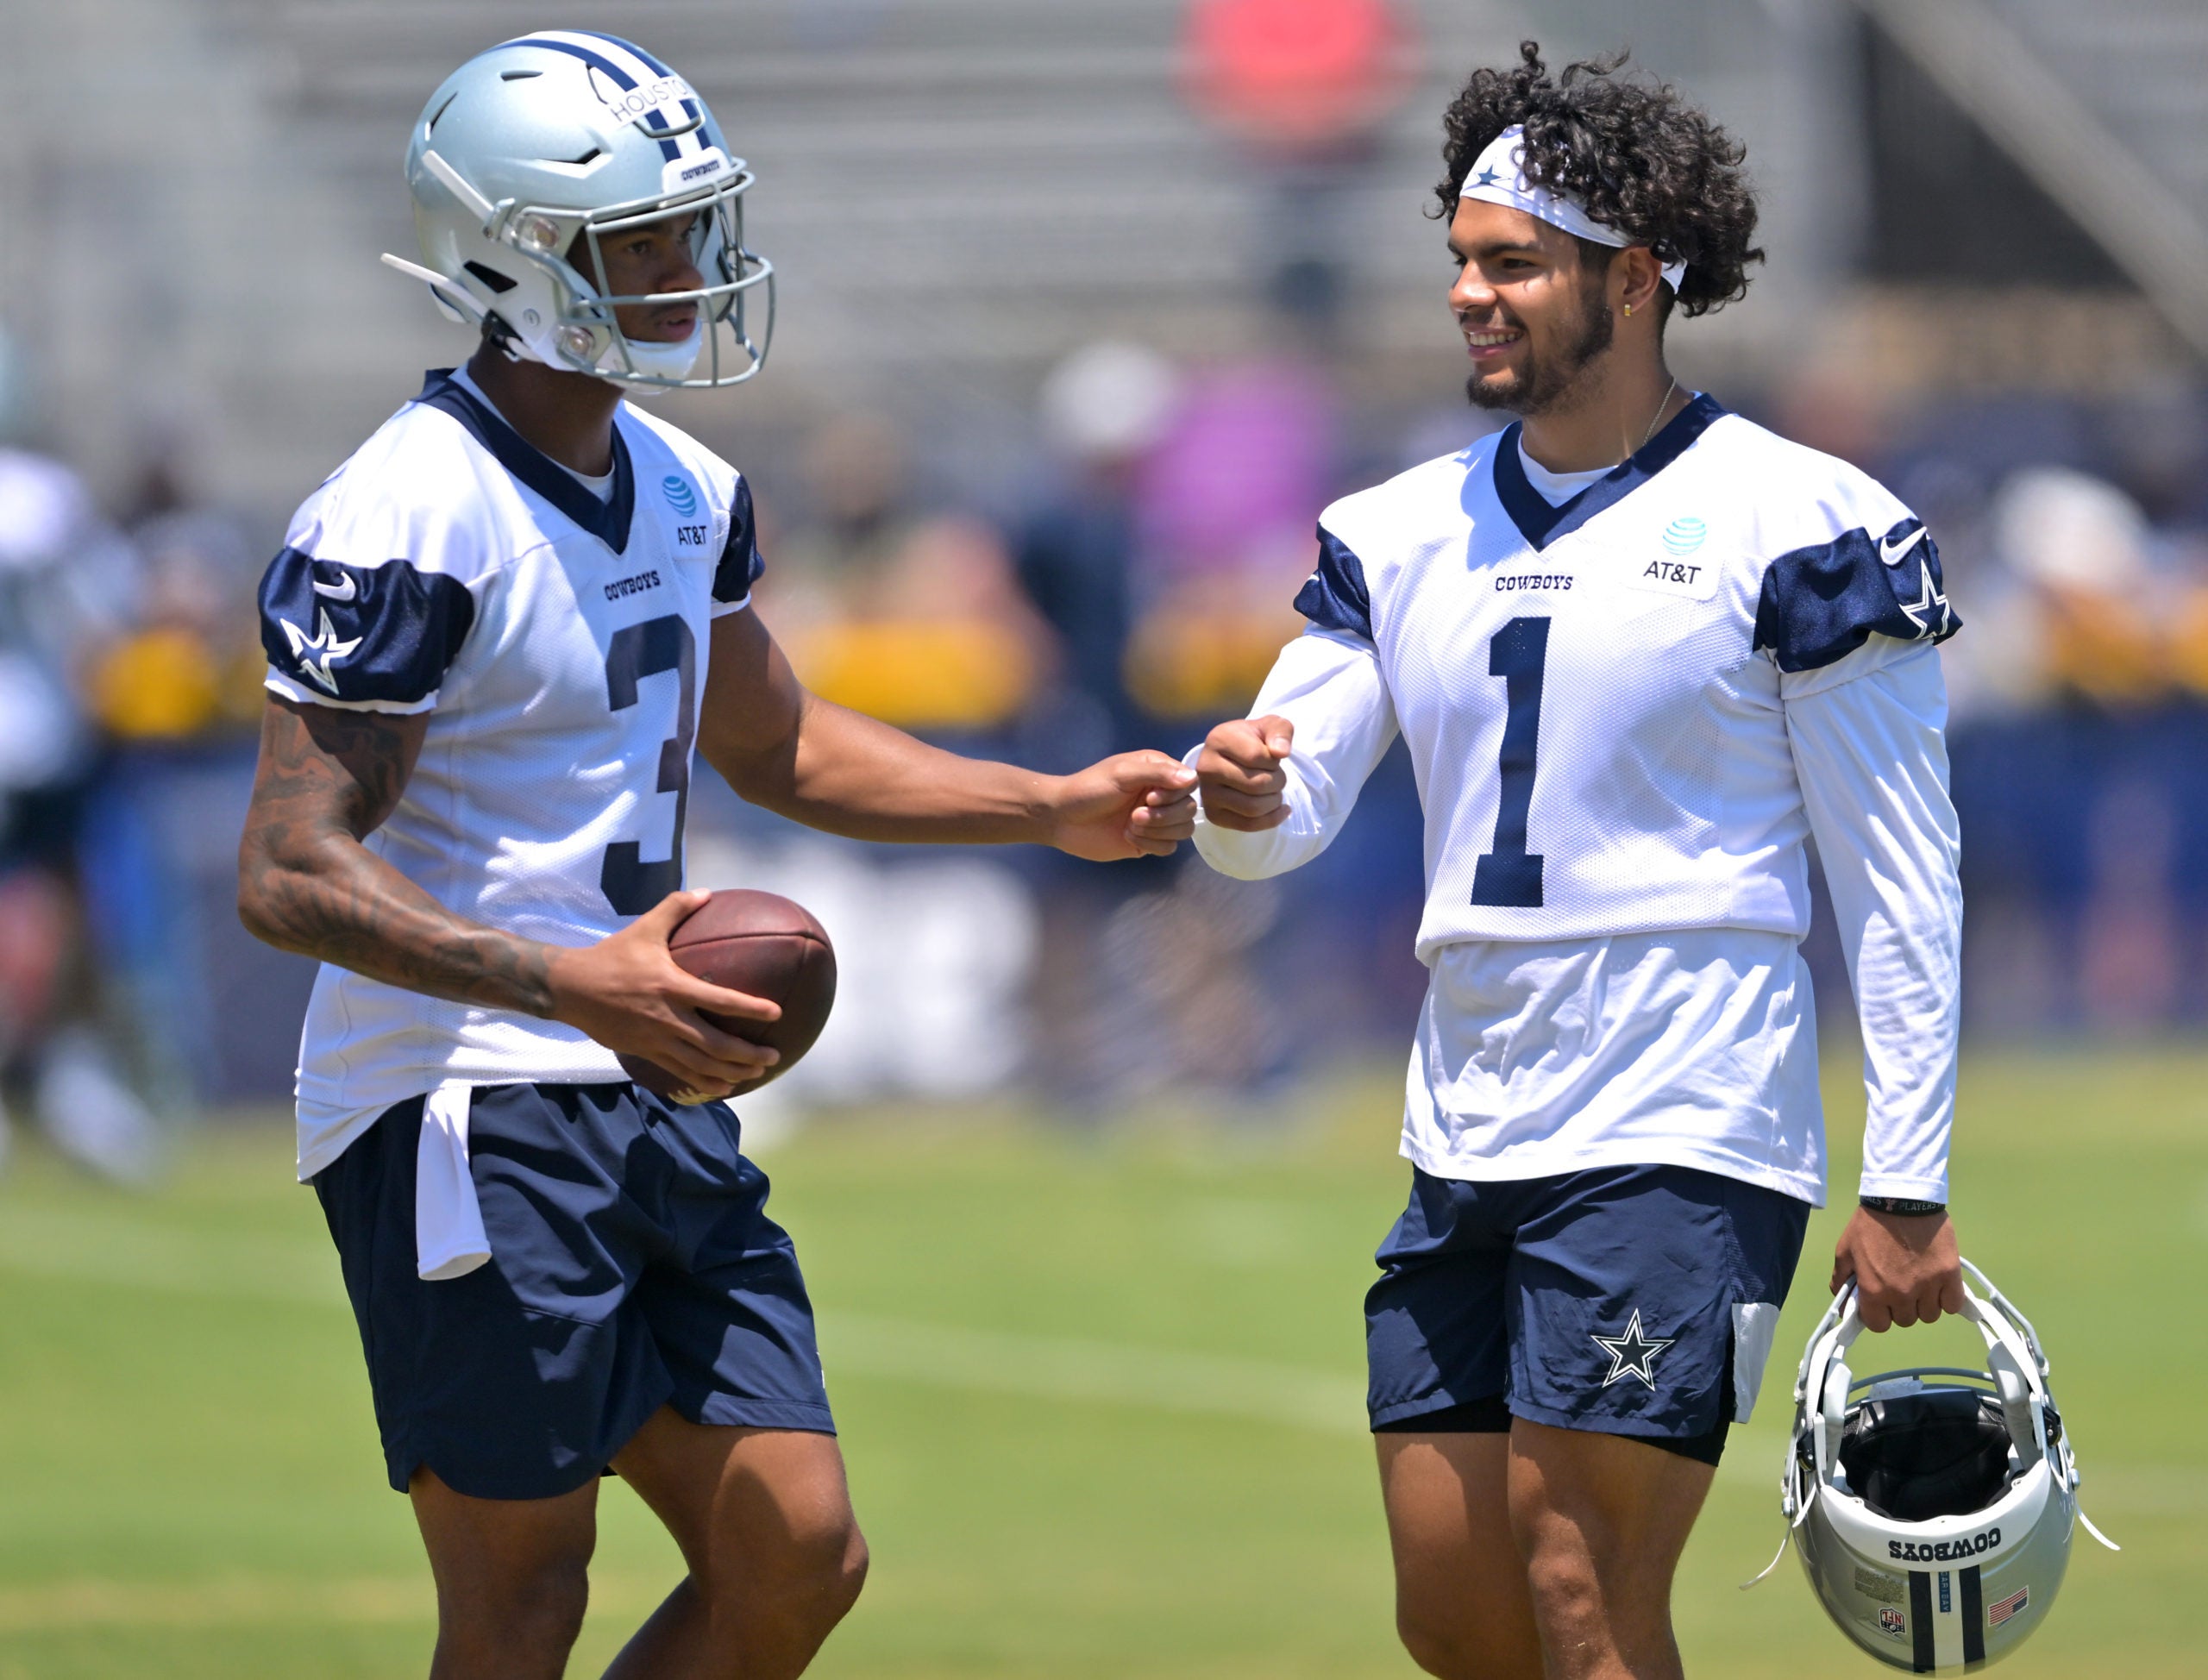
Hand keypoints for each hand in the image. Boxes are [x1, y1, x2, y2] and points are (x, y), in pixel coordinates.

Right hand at [545, 890, 783, 1099]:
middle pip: (715, 1045)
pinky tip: (722, 1088)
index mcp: (672, 986)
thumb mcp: (645, 928)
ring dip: (731, 1073)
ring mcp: (656, 1039)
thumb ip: (675, 908)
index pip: (720, 1000)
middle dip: (748, 1055)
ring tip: (756, 1074)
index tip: (776, 1013)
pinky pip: (679, 1072)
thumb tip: (706, 892)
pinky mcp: (644, 1053)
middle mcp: (667, 1018)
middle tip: (773, 1057)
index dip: (750, 1008)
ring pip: (700, 1065)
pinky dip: (703, 1082)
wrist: (571, 989)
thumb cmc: (611, 956)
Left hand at [1045, 751, 1197, 860]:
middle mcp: (1161, 794)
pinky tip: (1127, 836)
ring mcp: (1155, 819)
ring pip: (1183, 830)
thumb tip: (1192, 778)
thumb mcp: (1122, 774)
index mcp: (1157, 772)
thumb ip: (1157, 773)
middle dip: (1164, 816)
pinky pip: (1169, 848)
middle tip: (1135, 815)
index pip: (1190, 783)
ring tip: (1131, 824)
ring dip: (1158, 830)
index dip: (1175, 795)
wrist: (1063, 818)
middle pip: (1190, 809)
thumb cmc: (1089, 789)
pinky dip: (1151, 844)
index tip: (1150, 797)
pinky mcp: (1148, 841)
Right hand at [1196, 715, 1293, 831]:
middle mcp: (1205, 767)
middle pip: (1257, 785)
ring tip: (1275, 790)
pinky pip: (1248, 825)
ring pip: (1253, 808)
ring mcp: (1206, 793)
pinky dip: (1272, 819)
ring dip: (1275, 801)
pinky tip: (1280, 809)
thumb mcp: (1271, 727)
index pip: (1257, 757)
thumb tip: (1281, 752)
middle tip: (1277, 776)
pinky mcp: (1213, 815)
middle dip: (1278, 782)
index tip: (1272, 757)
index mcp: (1218, 739)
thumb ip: (1281, 731)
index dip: (1275, 760)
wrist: (1235, 759)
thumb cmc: (1254, 741)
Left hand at [1831, 1206, 1963, 1331]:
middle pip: (1905, 1320)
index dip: (1878, 1315)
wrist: (1902, 1199)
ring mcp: (1928, 1287)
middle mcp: (1902, 1295)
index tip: (1880, 1303)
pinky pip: (1952, 1304)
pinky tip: (1938, 1285)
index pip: (1879, 1325)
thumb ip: (1842, 1282)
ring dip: (1924, 1304)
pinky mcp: (1950, 1276)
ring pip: (1929, 1315)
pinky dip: (1946, 1299)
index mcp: (1874, 1291)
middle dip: (1900, 1307)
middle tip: (1900, 1287)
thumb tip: (1845, 1309)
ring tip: (1919, 1283)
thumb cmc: (1870, 1224)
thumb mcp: (1845, 1251)